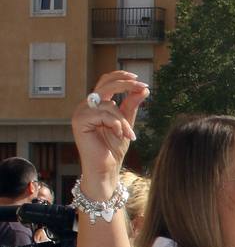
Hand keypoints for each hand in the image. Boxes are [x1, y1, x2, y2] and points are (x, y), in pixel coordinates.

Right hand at [71, 70, 148, 188]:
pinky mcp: (79, 121)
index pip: (106, 82)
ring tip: (129, 135)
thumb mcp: (127, 124)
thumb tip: (143, 89)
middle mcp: (86, 106)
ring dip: (124, 120)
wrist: (106, 169)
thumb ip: (132, 106)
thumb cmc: (114, 149)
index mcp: (96, 105)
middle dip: (126, 84)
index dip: (121, 77)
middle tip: (143, 87)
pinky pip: (104, 115)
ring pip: (109, 104)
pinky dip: (116, 124)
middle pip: (105, 84)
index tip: (140, 80)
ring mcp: (80, 113)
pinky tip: (119, 136)